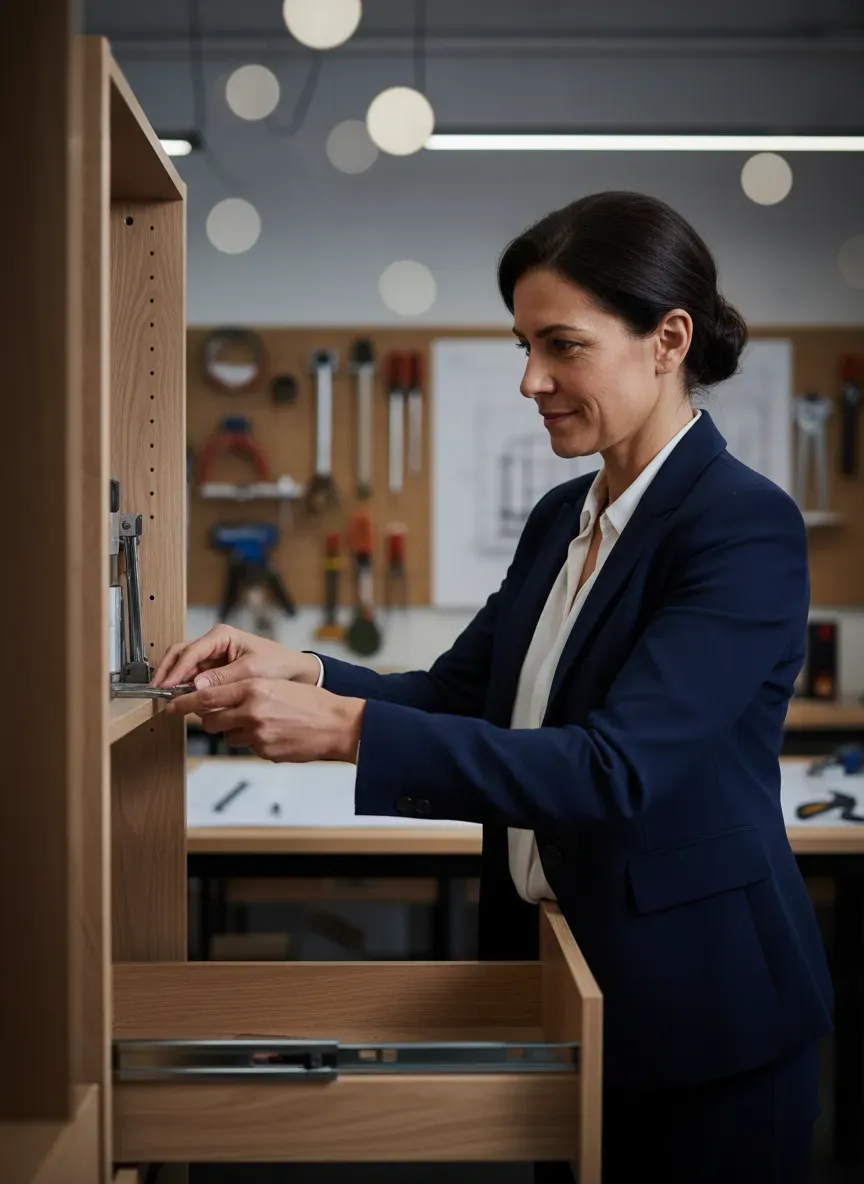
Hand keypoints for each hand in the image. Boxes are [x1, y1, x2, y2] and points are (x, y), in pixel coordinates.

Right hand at [150, 624, 319, 689]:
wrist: (294, 672)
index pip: (191, 651)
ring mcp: (213, 657)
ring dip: (174, 681)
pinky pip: (194, 678)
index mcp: (222, 635)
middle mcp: (214, 643)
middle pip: (180, 655)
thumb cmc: (278, 664)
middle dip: (167, 672)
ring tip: (167, 698)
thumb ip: (224, 678)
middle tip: (159, 692)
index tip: (167, 686)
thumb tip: (198, 686)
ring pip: (184, 666)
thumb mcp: (252, 670)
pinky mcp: (214, 671)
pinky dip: (186, 687)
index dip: (176, 670)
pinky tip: (182, 699)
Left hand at [164, 677, 364, 763]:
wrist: (336, 725)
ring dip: (235, 730)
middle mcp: (252, 712)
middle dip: (212, 719)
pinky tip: (274, 733)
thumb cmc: (310, 702)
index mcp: (254, 689)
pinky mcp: (265, 752)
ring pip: (228, 736)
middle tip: (226, 714)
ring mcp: (258, 735)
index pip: (206, 696)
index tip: (170, 706)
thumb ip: (244, 689)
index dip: (184, 703)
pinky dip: (254, 740)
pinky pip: (247, 747)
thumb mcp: (275, 684)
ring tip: (261, 722)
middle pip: (212, 721)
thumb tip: (215, 697)